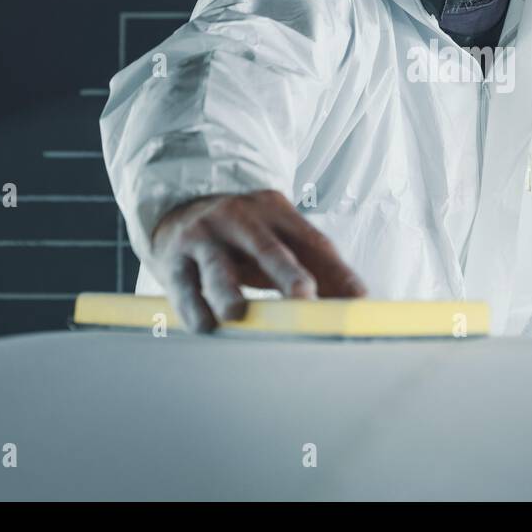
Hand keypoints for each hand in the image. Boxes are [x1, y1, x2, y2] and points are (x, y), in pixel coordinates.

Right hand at [148, 190, 365, 331]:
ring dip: (228, 291)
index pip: (313, 242)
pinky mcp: (174, 258)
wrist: (181, 207)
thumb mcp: (279, 239)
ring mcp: (205, 236)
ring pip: (218, 265)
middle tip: (305, 296)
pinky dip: (193, 307)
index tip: (358, 299)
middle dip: (287, 273)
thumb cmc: (244, 236)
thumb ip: (317, 267)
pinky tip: (204, 325)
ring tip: (237, 313)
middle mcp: (241, 219)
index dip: (337, 271)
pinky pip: (183, 284)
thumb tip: (357, 302)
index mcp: (277, 213)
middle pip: (268, 248)